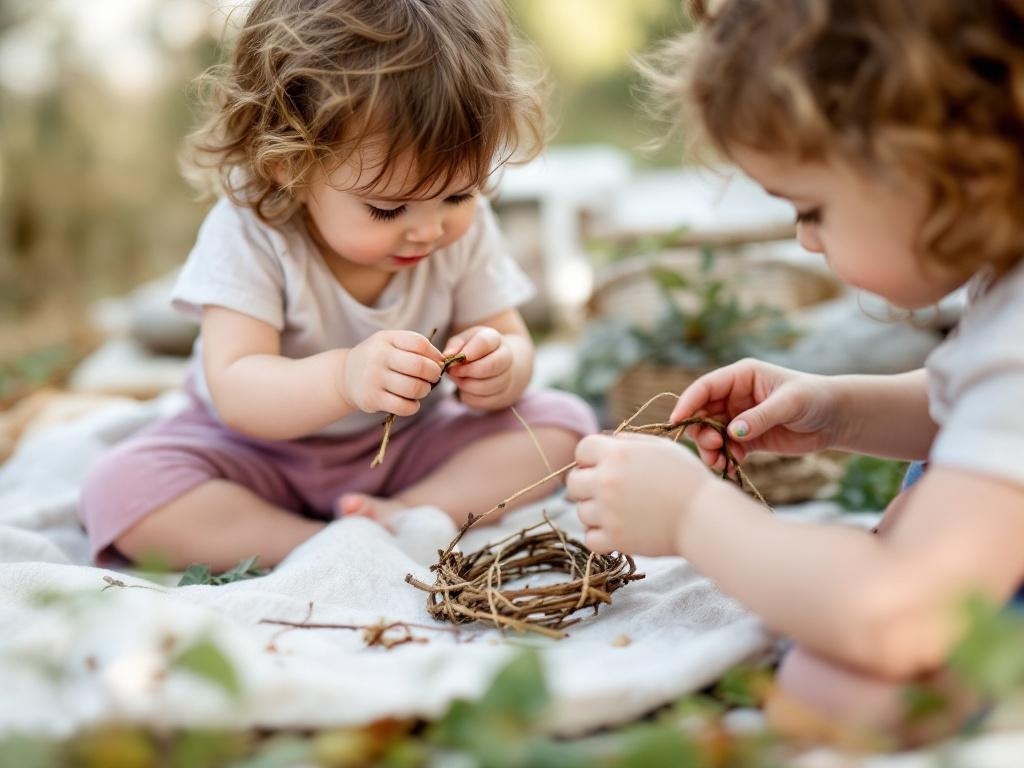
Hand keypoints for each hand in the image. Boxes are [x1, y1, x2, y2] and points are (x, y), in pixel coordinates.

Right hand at [340, 331, 443, 415]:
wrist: (346, 376)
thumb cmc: (378, 359)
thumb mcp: (391, 343)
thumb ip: (415, 347)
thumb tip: (442, 361)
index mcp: (386, 339)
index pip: (419, 343)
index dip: (434, 355)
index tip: (436, 362)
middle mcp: (378, 357)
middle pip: (420, 366)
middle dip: (434, 374)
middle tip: (432, 378)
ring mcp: (374, 379)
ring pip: (414, 388)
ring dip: (425, 391)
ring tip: (421, 389)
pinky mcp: (372, 399)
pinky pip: (404, 407)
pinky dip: (414, 406)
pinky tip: (411, 401)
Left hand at [441, 326, 516, 408]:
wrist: (499, 367)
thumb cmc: (476, 351)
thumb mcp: (465, 341)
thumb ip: (455, 345)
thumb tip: (447, 356)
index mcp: (495, 339)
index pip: (484, 342)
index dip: (467, 352)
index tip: (454, 360)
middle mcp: (506, 358)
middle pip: (490, 366)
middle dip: (467, 371)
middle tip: (453, 371)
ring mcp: (507, 379)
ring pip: (485, 387)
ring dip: (466, 385)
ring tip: (459, 379)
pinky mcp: (502, 397)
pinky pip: (481, 400)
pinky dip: (469, 396)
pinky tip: (466, 389)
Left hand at [566, 432, 711, 555]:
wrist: (705, 516)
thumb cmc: (687, 478)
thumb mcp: (660, 448)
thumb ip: (628, 442)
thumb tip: (606, 439)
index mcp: (616, 454)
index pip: (581, 450)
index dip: (591, 458)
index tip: (604, 466)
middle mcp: (606, 481)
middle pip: (572, 482)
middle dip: (586, 485)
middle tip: (608, 492)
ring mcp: (608, 511)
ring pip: (580, 511)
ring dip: (595, 512)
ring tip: (621, 511)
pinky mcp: (614, 539)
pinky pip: (589, 538)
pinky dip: (600, 536)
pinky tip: (618, 529)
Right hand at [671, 359, 840, 472]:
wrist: (836, 418)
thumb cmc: (814, 399)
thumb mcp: (789, 404)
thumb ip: (760, 417)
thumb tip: (732, 432)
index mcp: (740, 377)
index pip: (705, 388)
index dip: (688, 403)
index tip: (677, 421)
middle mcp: (734, 397)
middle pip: (702, 413)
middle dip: (700, 431)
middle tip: (713, 446)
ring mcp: (739, 418)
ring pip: (710, 434)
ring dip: (709, 449)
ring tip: (719, 462)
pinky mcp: (747, 439)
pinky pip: (726, 450)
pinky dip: (724, 459)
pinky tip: (731, 466)